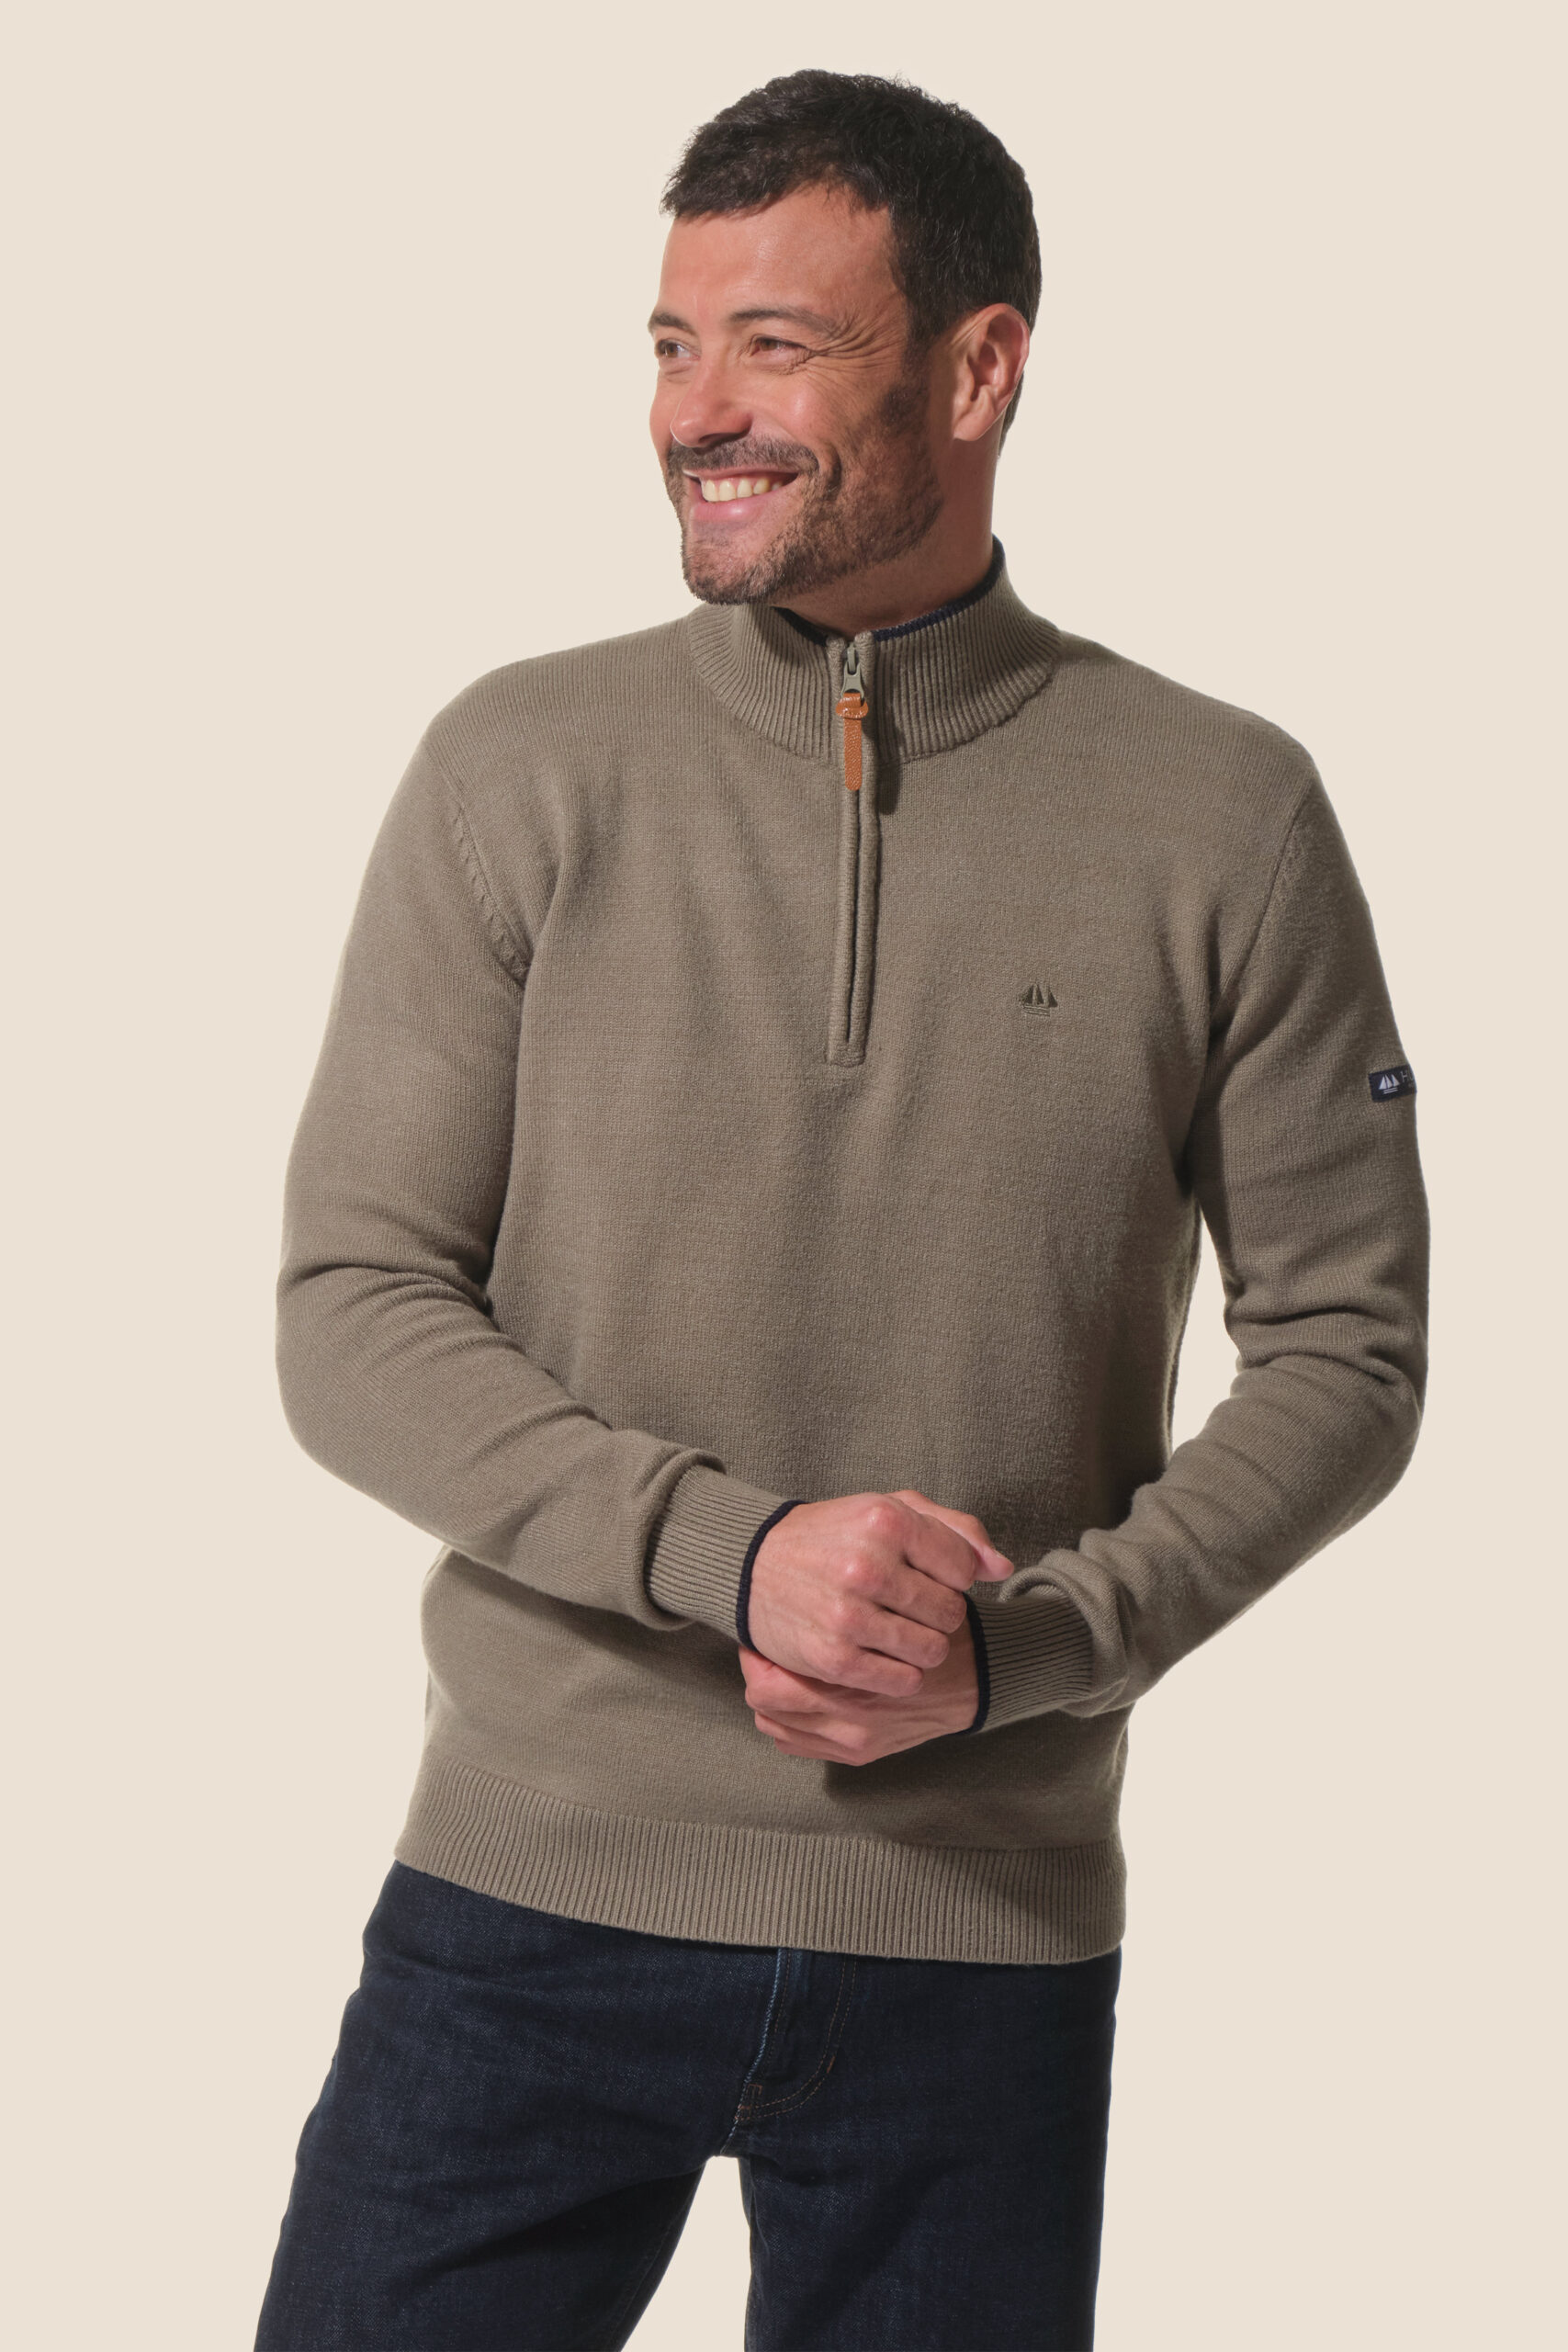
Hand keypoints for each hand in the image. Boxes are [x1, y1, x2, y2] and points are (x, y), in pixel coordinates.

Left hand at [741, 1616, 981, 1763]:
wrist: (978, 1680)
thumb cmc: (935, 1632)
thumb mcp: (906, 1600)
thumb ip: (858, 1596)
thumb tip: (792, 1599)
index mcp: (856, 1684)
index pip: (769, 1684)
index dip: (757, 1655)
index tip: (761, 1632)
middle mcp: (851, 1722)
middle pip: (767, 1707)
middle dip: (758, 1674)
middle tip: (762, 1649)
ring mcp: (854, 1742)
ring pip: (777, 1727)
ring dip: (772, 1698)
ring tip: (776, 1670)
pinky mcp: (859, 1755)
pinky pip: (797, 1745)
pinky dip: (788, 1723)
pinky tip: (795, 1696)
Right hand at [746, 1491, 1011, 1698]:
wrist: (755, 1565)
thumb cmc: (835, 1536)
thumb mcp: (892, 1510)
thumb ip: (956, 1531)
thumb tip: (1001, 1568)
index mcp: (887, 1520)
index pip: (964, 1568)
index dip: (952, 1576)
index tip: (927, 1575)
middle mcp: (868, 1565)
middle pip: (950, 1612)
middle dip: (937, 1612)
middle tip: (909, 1605)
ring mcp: (850, 1614)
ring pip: (931, 1650)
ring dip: (922, 1646)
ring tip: (899, 1631)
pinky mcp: (835, 1657)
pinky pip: (903, 1680)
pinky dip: (901, 1674)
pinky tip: (883, 1655)